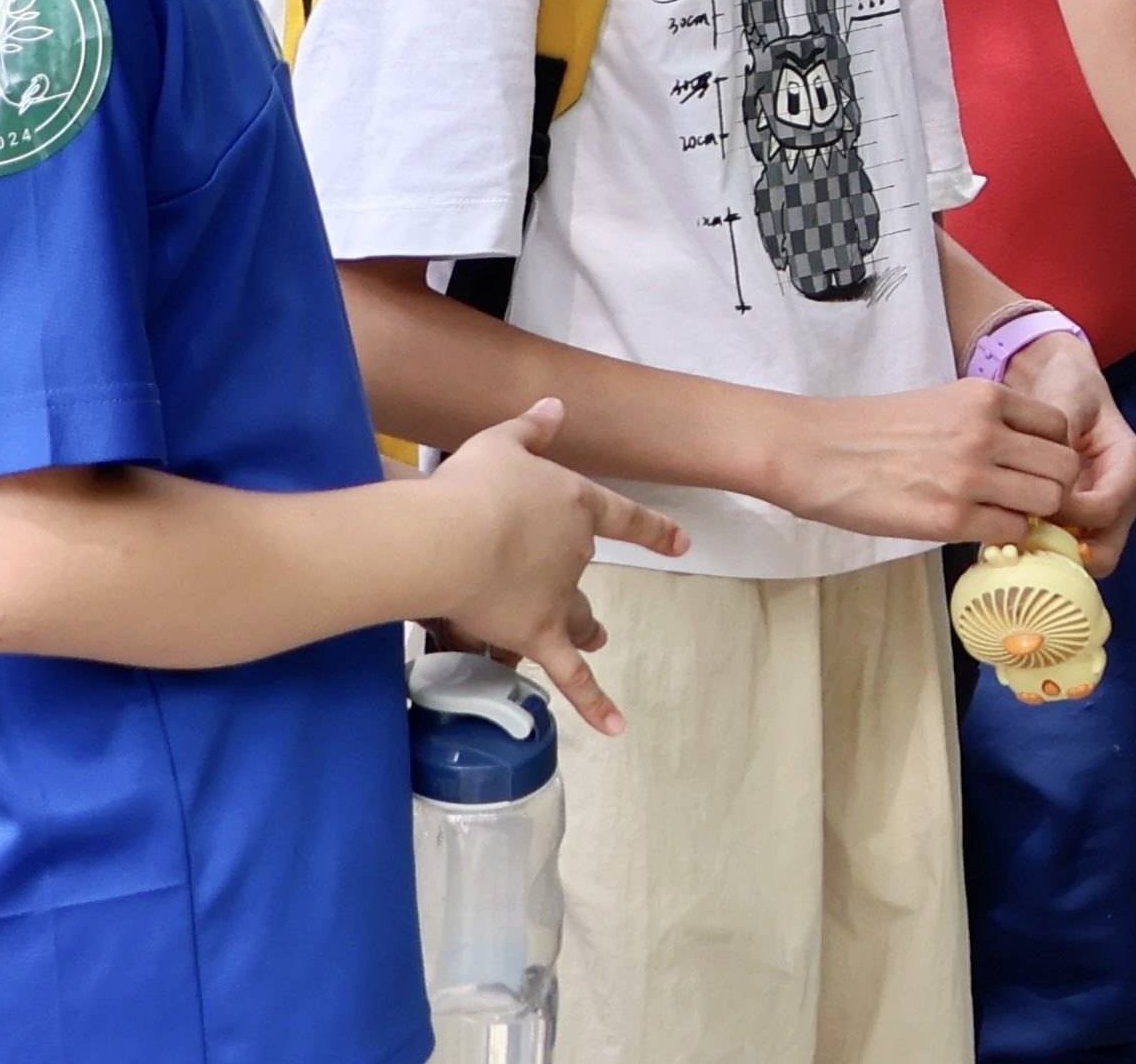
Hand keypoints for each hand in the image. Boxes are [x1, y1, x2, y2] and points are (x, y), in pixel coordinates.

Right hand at [425, 399, 633, 730]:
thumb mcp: (503, 442)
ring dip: (588, 630)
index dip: (654, 531)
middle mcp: (576, 552)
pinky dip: (594, 703)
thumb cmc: (473, 484)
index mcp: (577, 504)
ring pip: (580, 617)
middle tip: (582, 582)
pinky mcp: (538, 633)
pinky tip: (617, 728)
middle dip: (578, 579)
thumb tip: (555, 406)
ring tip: (597, 639)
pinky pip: (571, 675)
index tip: (683, 544)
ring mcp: (560, 596)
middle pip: (585, 569)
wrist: (452, 535)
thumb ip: (532, 427)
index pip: (626, 518)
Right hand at [770, 374, 1080, 545]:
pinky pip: (1011, 532)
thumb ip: (988, 424)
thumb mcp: (942, 404)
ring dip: (1033, 515)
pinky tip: (980, 531)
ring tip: (1005, 517)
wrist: (817, 451)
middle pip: (1064, 467)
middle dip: (1054, 488)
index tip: (1031, 469)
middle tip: (1027, 501)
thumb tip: (1026, 460)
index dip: (1051, 453)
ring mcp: (971, 475)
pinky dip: (1005, 537)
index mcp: (984, 396)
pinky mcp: (950, 518)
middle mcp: (986, 431)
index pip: (1059, 426)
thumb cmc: (874, 430)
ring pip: (1048, 502)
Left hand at [1011, 329, 1135, 576]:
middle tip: (1025, 540)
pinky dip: (1047, 554)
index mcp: (1131, 462)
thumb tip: (1044, 476)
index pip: (1107, 507)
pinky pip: (1071, 552)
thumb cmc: (1067, 387)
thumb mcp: (1065, 400)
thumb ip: (1059, 436)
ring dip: (1055, 557)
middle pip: (1107, 547)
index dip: (1070, 513)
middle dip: (1066, 550)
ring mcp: (1107, 513)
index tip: (1032, 503)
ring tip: (1018, 543)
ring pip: (1089, 559)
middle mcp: (1127, 494)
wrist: (1061, 382)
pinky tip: (1017, 541)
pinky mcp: (1084, 522)